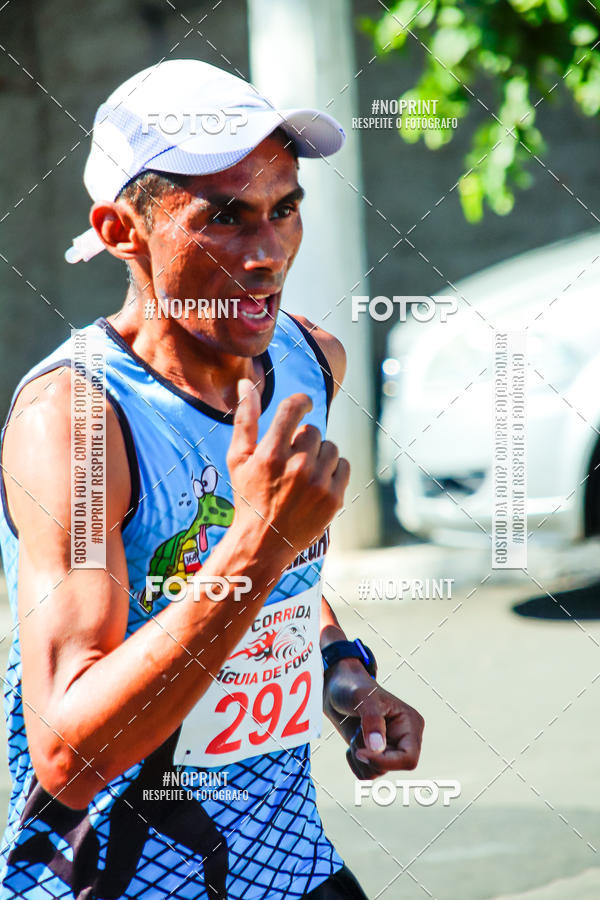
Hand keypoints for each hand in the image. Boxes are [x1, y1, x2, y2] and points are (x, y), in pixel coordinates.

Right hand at [226, 379, 349, 566]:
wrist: (264, 542)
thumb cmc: (248, 496)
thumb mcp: (238, 458)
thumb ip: (245, 419)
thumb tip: (247, 383)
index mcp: (270, 454)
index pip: (294, 409)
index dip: (302, 401)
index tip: (304, 405)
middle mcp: (296, 467)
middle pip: (313, 431)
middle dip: (304, 441)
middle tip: (291, 460)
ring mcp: (318, 484)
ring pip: (330, 447)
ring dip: (319, 455)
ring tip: (304, 473)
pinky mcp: (334, 498)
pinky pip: (343, 466)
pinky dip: (333, 471)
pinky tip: (317, 482)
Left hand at [323, 659, 423, 778]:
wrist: (337, 689)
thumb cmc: (353, 688)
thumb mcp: (362, 698)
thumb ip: (372, 720)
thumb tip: (378, 748)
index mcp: (411, 724)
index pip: (409, 759)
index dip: (386, 762)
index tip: (360, 752)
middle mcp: (405, 739)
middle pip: (391, 767)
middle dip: (369, 755)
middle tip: (357, 733)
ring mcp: (391, 748)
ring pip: (377, 772)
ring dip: (360, 757)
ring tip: (356, 732)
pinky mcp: (377, 755)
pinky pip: (367, 774)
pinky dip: (355, 762)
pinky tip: (353, 741)